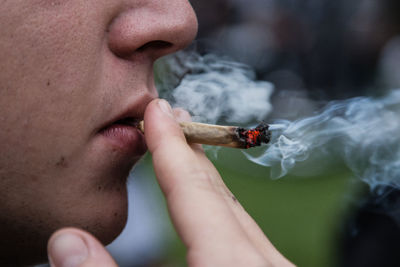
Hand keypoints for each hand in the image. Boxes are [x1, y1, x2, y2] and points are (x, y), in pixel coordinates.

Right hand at [47, 99, 293, 266]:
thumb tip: (67, 240)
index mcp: (230, 265)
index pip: (194, 192)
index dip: (171, 149)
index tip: (160, 111)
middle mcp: (263, 262)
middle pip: (221, 196)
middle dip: (190, 155)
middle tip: (172, 118)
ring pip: (239, 215)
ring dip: (207, 182)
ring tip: (184, 156)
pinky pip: (248, 236)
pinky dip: (223, 213)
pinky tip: (210, 210)